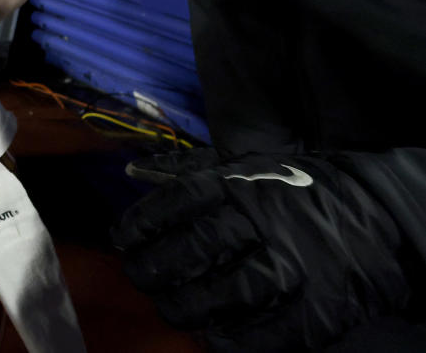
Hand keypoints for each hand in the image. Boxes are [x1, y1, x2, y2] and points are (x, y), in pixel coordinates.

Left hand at [113, 149, 410, 351]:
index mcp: (241, 185)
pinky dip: (232, 338)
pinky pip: (264, 333)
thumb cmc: (295, 192)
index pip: (175, 202)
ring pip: (223, 293)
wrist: (379, 217)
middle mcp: (263, 222)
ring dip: (185, 307)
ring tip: (172, 309)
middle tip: (141, 279)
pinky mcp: (317, 308)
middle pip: (193, 250)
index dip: (140, 224)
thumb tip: (134, 173)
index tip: (122, 241)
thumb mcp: (247, 168)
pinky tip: (214, 334)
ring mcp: (291, 266)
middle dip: (154, 270)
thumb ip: (192, 172)